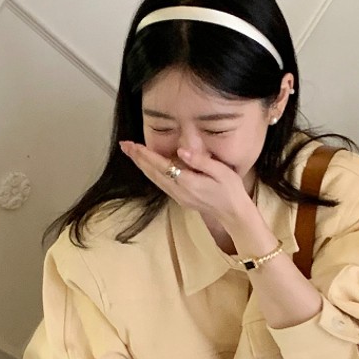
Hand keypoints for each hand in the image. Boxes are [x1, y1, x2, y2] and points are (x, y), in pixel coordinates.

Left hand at [119, 140, 256, 234]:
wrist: (234, 213)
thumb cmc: (231, 190)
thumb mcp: (221, 171)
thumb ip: (201, 160)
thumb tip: (182, 151)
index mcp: (188, 182)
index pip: (161, 165)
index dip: (146, 154)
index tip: (133, 145)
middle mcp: (179, 191)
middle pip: (153, 173)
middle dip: (138, 158)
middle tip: (124, 145)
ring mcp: (178, 196)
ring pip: (154, 179)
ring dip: (141, 166)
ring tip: (131, 153)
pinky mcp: (180, 198)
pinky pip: (161, 184)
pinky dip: (150, 173)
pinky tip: (147, 166)